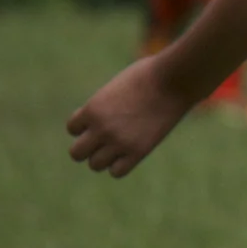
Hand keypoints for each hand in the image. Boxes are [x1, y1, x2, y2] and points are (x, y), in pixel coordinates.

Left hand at [66, 56, 197, 178]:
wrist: (174, 81)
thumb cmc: (148, 76)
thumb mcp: (116, 87)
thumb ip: (103, 106)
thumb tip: (100, 120)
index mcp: (92, 109)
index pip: (72, 129)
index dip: (85, 126)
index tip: (102, 120)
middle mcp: (101, 129)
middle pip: (76, 153)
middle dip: (88, 147)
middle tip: (104, 139)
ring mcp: (119, 142)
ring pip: (95, 165)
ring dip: (103, 158)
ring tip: (119, 146)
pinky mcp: (138, 152)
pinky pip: (117, 172)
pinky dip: (119, 166)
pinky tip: (130, 154)